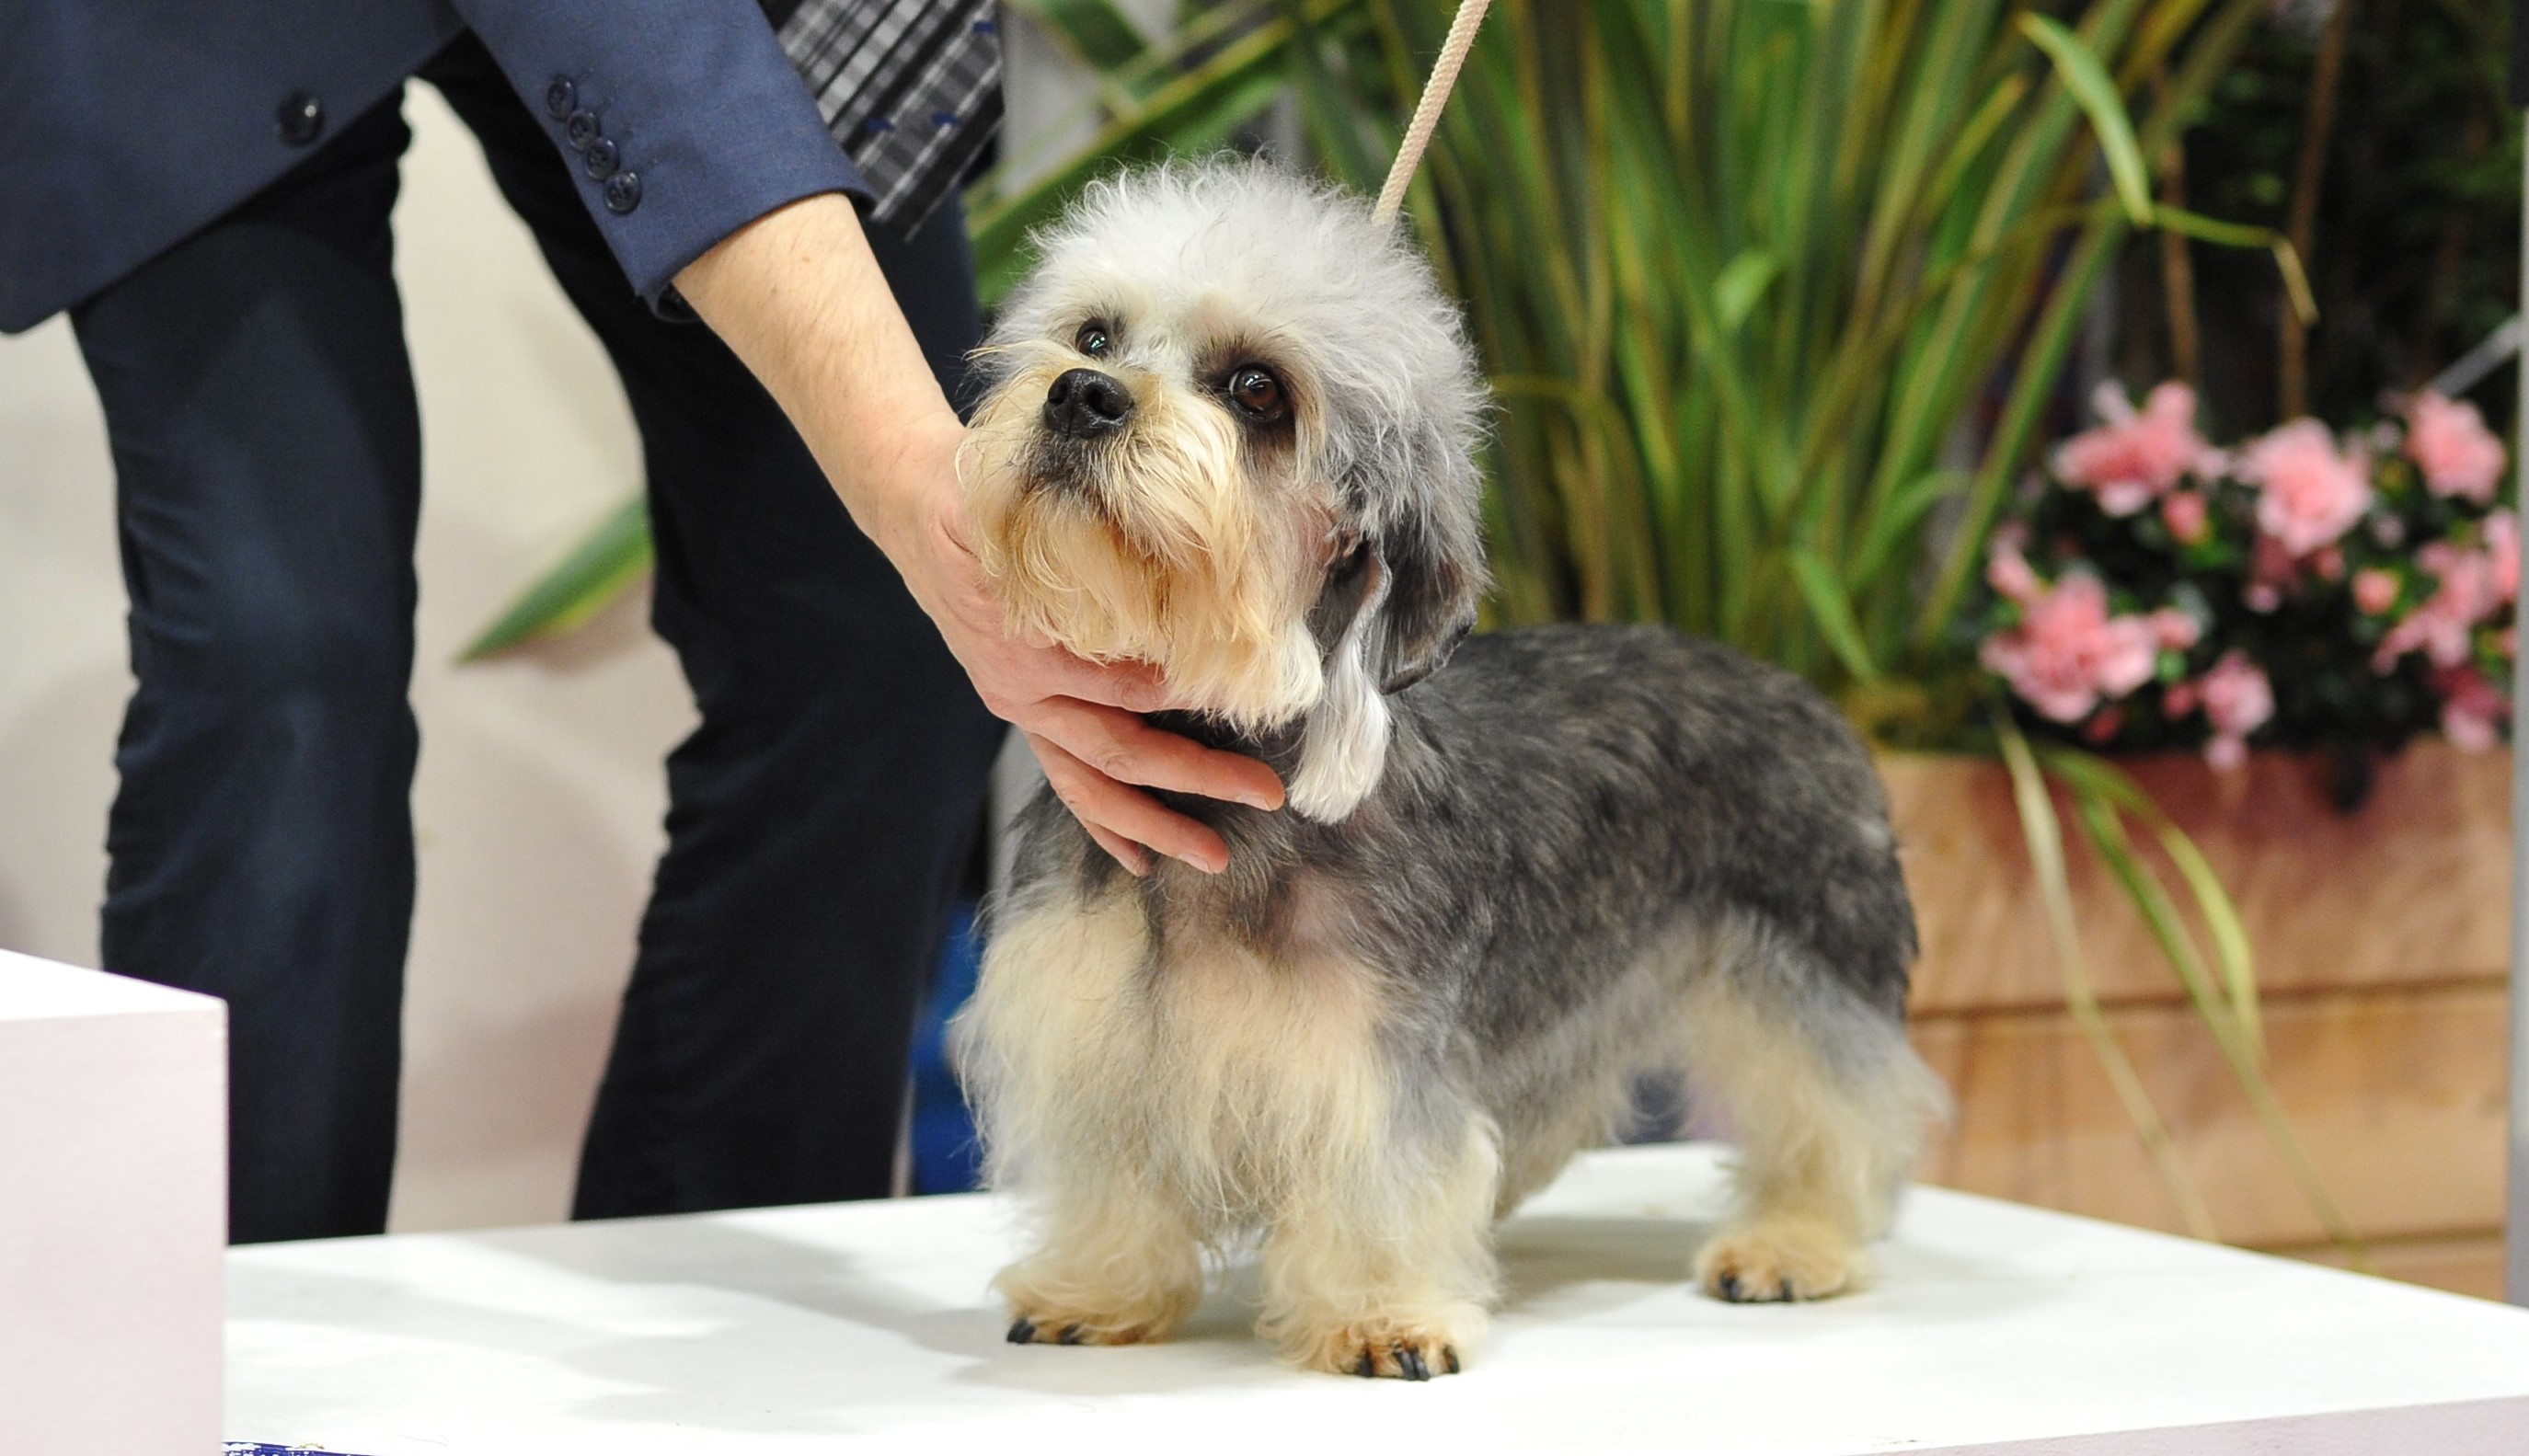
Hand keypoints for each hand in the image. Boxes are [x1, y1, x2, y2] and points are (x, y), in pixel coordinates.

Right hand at [874, 424, 1285, 875]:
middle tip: (1265, 792)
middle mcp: (1024, 689)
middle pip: (1120, 750)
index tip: (1251, 701)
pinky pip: (1066, 781)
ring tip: (1209, 856)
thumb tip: (1167, 533)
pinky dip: (1104, 822)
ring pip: (1092, 784)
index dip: (1192, 695)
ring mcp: (1023, 708)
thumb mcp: (1016, 496)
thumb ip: (1076, 526)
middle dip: (1195, 778)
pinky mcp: (1026, 713)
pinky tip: (1140, 855)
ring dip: (1153, 823)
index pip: (1128, 684)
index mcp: (1028, 645)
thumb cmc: (977, 495)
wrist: (912, 507)